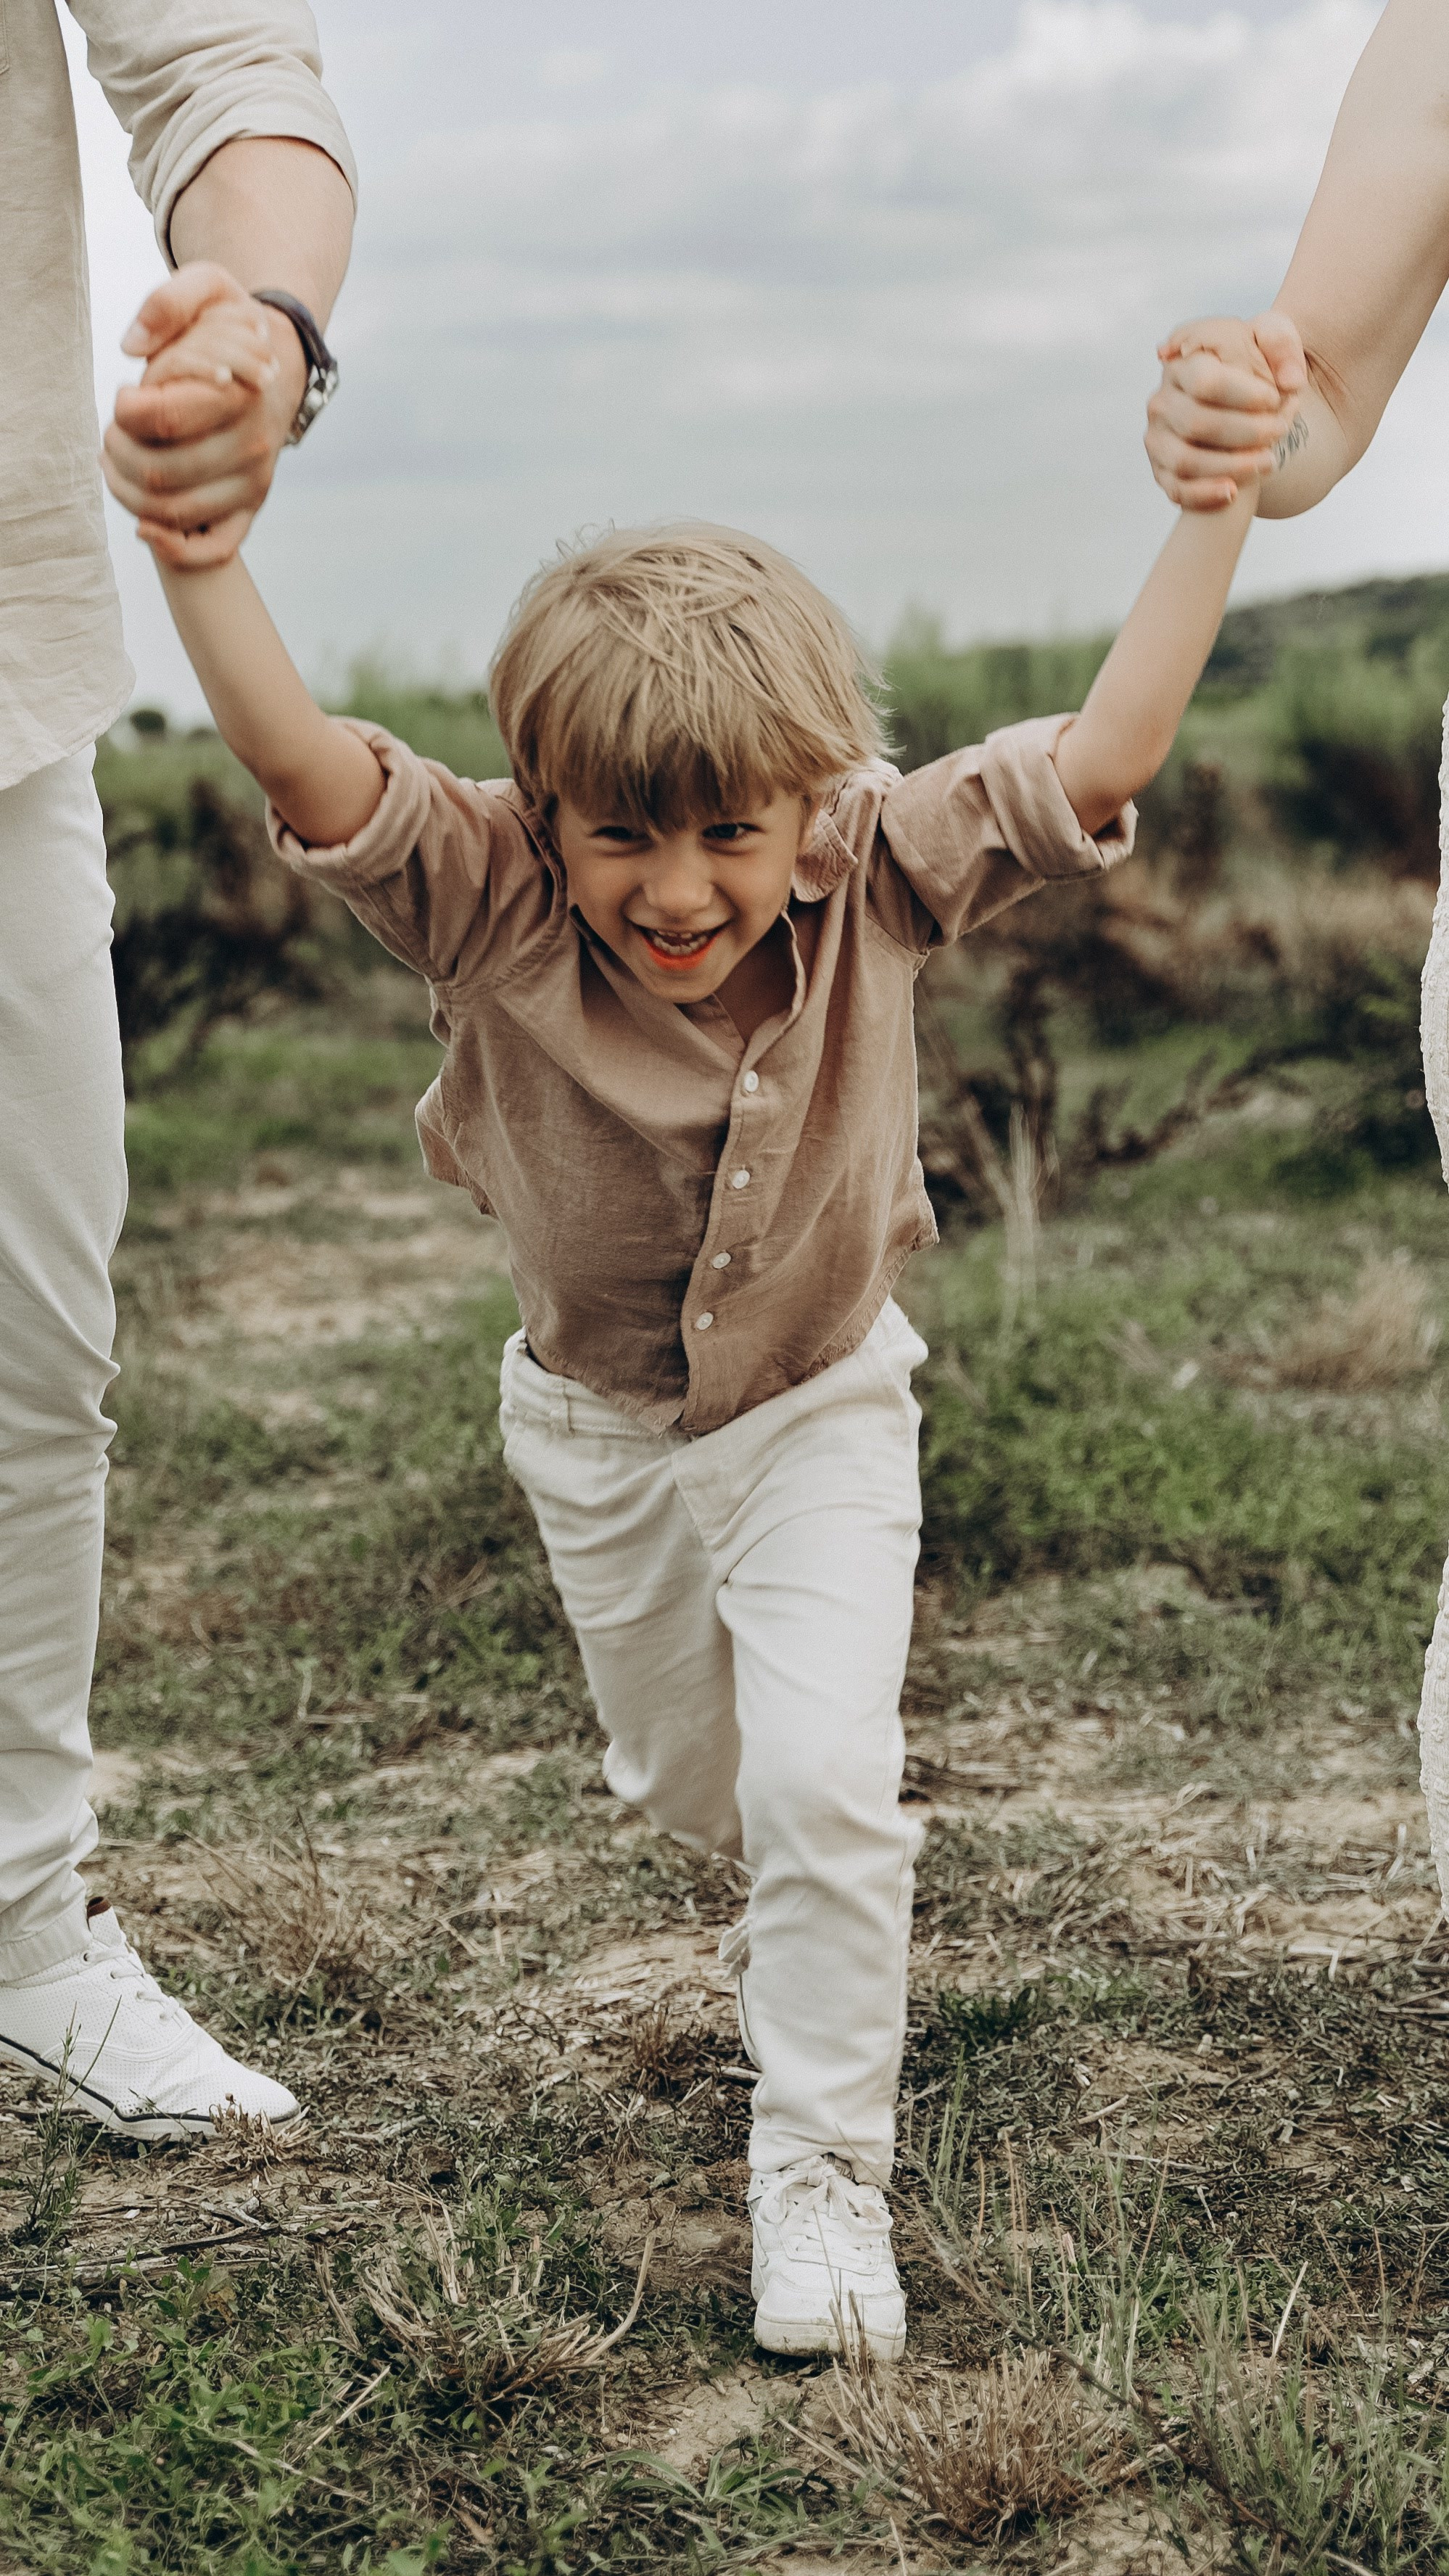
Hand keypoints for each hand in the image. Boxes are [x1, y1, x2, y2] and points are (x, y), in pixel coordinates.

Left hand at [101, 262, 308, 567]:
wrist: (278, 363)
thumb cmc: (230, 327)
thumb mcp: (207, 287)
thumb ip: (169, 301)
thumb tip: (132, 346)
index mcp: (239, 394)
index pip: (163, 418)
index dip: (125, 410)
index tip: (125, 394)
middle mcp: (251, 444)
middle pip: (160, 472)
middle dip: (118, 452)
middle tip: (112, 431)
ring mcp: (252, 482)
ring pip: (174, 511)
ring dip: (128, 493)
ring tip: (116, 462)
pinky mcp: (249, 508)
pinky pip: (216, 549)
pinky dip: (174, 550)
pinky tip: (145, 528)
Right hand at [1145, 312, 1306, 509]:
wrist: (1239, 402)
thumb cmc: (1253, 367)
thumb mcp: (1271, 337)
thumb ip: (1281, 342)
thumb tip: (1289, 381)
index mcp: (1182, 363)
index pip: (1205, 381)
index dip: (1243, 395)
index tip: (1274, 399)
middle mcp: (1161, 400)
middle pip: (1196, 422)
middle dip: (1245, 432)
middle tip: (1279, 431)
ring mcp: (1157, 438)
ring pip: (1186, 460)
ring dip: (1231, 465)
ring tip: (1268, 461)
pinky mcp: (1161, 470)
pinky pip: (1178, 489)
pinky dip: (1205, 494)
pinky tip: (1233, 493)